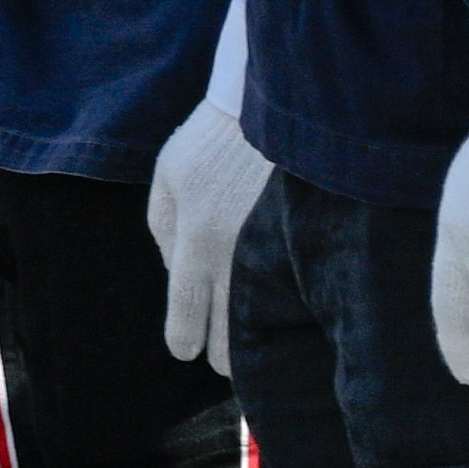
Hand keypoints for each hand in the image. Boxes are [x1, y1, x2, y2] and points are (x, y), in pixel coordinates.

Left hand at [150, 92, 268, 368]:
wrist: (275, 109)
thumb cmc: (211, 142)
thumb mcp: (168, 177)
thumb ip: (163, 230)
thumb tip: (177, 277)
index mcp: (198, 238)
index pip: (188, 314)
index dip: (184, 339)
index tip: (185, 350)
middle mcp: (239, 254)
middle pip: (231, 335)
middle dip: (224, 354)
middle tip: (221, 357)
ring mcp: (276, 252)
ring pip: (268, 324)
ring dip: (258, 338)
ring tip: (255, 346)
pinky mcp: (305, 243)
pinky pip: (294, 294)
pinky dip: (288, 309)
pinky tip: (287, 314)